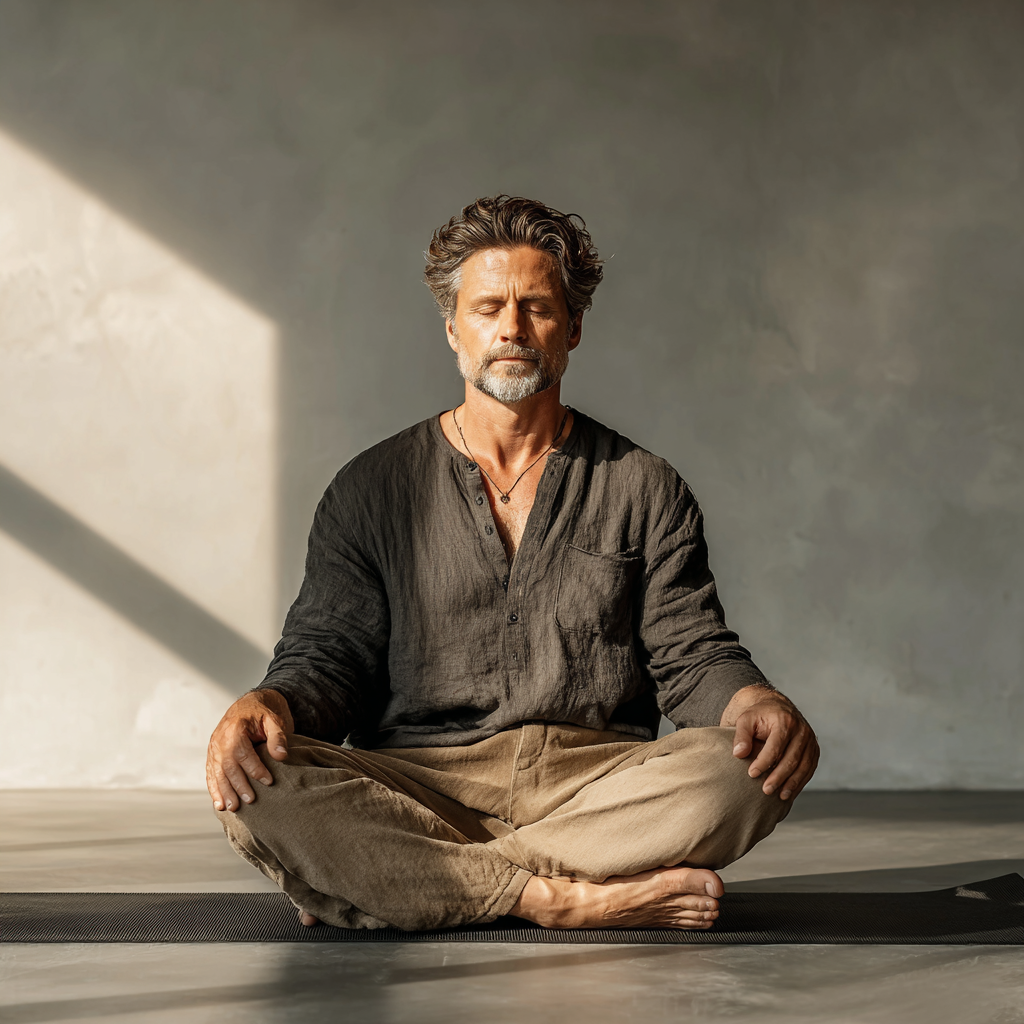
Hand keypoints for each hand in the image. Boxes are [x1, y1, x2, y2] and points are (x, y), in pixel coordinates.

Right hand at [206, 689, 293, 811]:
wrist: (252, 702)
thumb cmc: (264, 711)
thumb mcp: (275, 719)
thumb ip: (277, 737)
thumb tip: (281, 756)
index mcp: (234, 728)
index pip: (242, 752)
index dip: (255, 768)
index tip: (269, 781)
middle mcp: (220, 739)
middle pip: (227, 765)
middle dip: (238, 784)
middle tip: (251, 800)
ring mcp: (214, 748)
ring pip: (217, 773)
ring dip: (224, 792)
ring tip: (234, 808)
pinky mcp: (213, 755)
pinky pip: (211, 774)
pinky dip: (214, 790)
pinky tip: (219, 804)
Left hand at [721, 685, 818, 800]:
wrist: (777, 707)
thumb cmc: (759, 715)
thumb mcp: (746, 719)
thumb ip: (741, 736)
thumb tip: (738, 754)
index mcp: (785, 721)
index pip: (775, 746)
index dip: (764, 762)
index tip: (752, 774)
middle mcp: (801, 730)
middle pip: (791, 759)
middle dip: (778, 777)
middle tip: (765, 790)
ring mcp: (810, 740)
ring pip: (803, 766)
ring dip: (792, 783)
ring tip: (780, 796)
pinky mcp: (814, 749)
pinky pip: (809, 768)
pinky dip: (801, 782)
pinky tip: (790, 792)